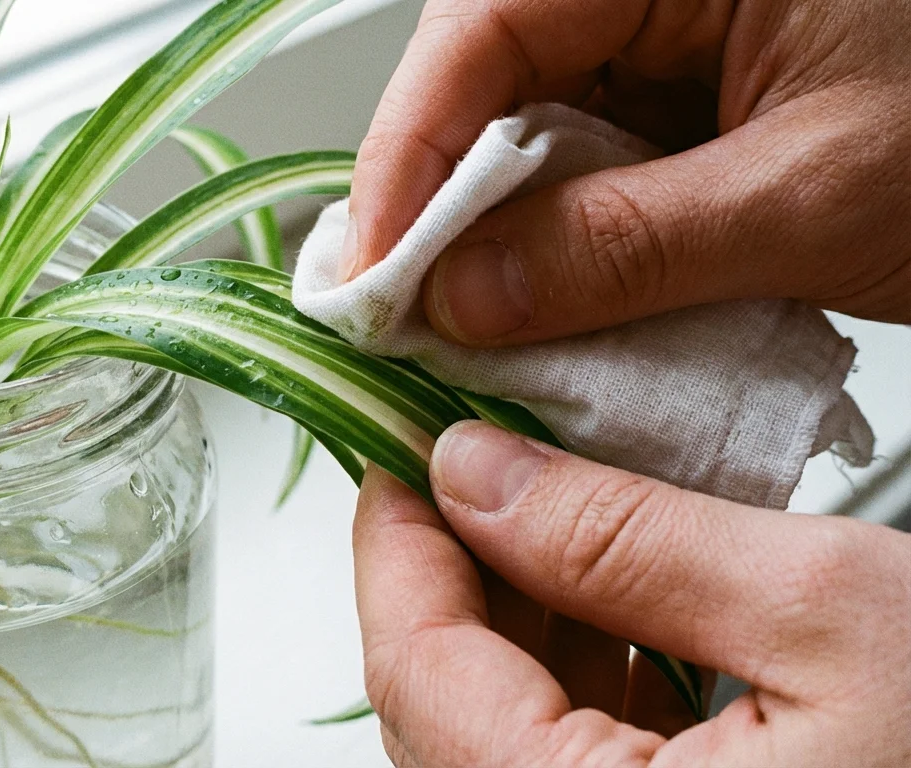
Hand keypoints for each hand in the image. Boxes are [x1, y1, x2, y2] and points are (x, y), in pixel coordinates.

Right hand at [342, 0, 910, 344]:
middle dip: (447, 203)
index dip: (407, 155)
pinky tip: (564, 296)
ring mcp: (672, 27)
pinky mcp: (688, 86)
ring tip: (495, 321)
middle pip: (488, 76)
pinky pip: (589, 153)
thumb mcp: (811, 195)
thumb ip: (622, 247)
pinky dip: (571, 233)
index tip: (373, 271)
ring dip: (509, 228)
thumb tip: (465, 293)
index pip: (484, 28)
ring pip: (531, 122)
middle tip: (416, 313)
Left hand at [355, 420, 910, 766]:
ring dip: (515, 611)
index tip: (400, 441)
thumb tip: (473, 470)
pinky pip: (572, 755)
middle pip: (442, 700)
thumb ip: (629, 539)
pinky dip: (579, 667)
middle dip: (454, 566)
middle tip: (473, 457)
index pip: (413, 668)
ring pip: (499, 726)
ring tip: (550, 507)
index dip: (395, 539)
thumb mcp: (829, 615)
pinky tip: (618, 593)